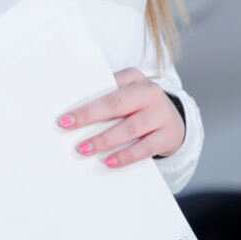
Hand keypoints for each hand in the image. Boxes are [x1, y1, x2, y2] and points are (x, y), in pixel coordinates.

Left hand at [57, 68, 183, 167]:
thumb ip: (105, 98)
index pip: (107, 84)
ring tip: (83, 149)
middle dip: (88, 115)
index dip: (85, 97)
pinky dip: (125, 156)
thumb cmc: (139, 107)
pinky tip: (108, 162)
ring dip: (103, 139)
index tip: (65, 109)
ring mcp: (160, 114)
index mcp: (134, 77)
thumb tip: (72, 114)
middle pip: (116, 104)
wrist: (175, 123)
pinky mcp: (167, 136)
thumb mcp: (126, 95)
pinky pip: (144, 148)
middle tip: (66, 125)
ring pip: (130, 128)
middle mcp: (149, 92)